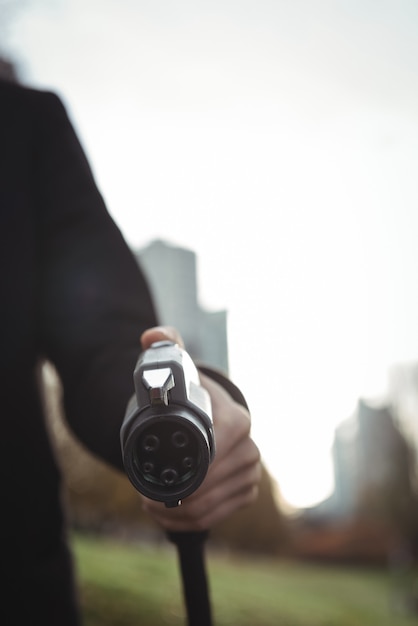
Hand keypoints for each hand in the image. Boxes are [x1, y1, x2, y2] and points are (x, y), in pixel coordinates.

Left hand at [139, 326, 261, 530]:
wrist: (212, 414)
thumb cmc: (191, 393)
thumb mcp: (179, 365)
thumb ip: (165, 344)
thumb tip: (151, 337)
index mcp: (236, 422)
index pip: (208, 463)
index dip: (177, 480)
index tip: (146, 485)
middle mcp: (250, 449)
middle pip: (207, 491)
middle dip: (172, 502)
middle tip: (144, 498)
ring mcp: (251, 472)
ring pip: (211, 508)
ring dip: (178, 516)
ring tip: (153, 507)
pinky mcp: (248, 491)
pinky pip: (219, 517)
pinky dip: (193, 523)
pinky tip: (173, 518)